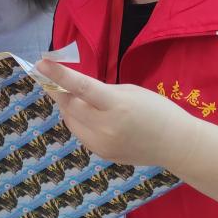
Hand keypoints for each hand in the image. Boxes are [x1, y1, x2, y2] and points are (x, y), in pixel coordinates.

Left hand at [35, 59, 194, 167]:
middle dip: (59, 91)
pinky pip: (80, 133)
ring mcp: (102, 144)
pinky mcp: (101, 154)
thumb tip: (73, 91)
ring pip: (71, 120)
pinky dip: (79, 121)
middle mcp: (106, 127)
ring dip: (70, 107)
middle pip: (69, 106)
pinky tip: (93, 117)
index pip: (82, 88)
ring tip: (84, 100)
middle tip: (52, 77)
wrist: (176, 145)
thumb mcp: (129, 92)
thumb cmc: (156, 110)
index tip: (41, 64)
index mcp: (117, 105)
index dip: (59, 75)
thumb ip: (100, 91)